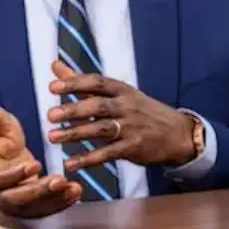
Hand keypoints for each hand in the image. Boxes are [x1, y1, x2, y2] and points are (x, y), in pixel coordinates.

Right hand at [0, 103, 81, 217]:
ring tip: (73, 188)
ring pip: (32, 208)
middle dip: (39, 192)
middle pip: (16, 199)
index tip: (35, 165)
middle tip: (60, 180)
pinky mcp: (29, 205)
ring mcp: (14, 202)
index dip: (15, 175)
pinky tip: (74, 193)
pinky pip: (43, 208)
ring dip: (54, 200)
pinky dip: (60, 203)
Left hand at [47, 61, 196, 172]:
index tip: (53, 87)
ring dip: (76, 134)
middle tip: (51, 115)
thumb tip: (55, 65)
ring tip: (52, 137)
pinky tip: (70, 163)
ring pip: (101, 130)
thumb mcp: (117, 92)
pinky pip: (108, 154)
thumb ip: (82, 82)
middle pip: (98, 106)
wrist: (176, 133)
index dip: (75, 84)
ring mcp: (131, 127)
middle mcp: (126, 106)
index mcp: (121, 89)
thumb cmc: (139, 109)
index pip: (96, 83)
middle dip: (74, 110)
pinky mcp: (133, 148)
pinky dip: (88, 159)